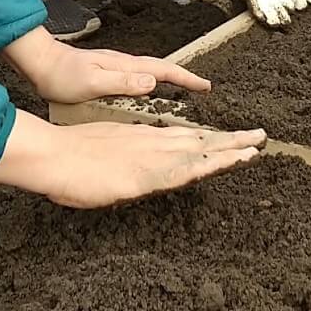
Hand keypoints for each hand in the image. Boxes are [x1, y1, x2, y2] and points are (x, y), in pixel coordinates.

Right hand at [0, 112, 264, 207]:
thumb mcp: (100, 154)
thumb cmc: (67, 158)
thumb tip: (125, 166)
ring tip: (257, 146)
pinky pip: (191, 168)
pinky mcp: (150, 173)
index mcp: (140, 139)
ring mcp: (153, 156)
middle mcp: (152, 143)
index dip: (208, 140)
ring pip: (201, 151)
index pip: (181, 139)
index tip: (228, 139)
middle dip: (229, 140)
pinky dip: (214, 163)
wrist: (52, 155)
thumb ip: (118, 159)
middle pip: (199, 141)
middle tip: (258, 137)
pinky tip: (234, 161)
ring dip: (231, 149)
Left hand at [1, 28, 214, 104]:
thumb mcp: (92, 83)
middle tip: (202, 88)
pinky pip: (137, 78)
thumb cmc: (61, 75)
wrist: (40, 63)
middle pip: (162, 69)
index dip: (186, 78)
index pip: (163, 70)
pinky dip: (151, 83)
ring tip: (184, 91)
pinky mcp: (107, 74)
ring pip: (150, 73)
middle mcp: (124, 64)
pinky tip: (149, 93)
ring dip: (169, 80)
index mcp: (124, 66)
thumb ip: (122, 83)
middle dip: (184, 77)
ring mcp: (115, 67)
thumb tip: (152, 83)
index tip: (205, 86)